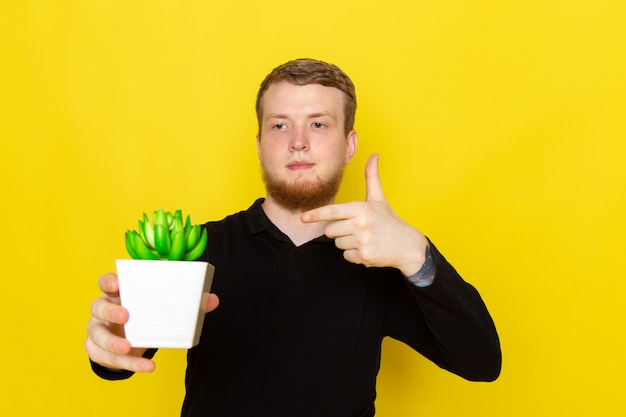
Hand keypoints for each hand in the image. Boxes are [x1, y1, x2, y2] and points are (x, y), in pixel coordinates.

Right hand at [85, 273, 218, 371]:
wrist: (127, 340)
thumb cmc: (143, 316)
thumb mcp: (159, 307)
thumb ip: (185, 302)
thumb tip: (212, 300)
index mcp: (117, 293)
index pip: (105, 282)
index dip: (109, 281)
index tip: (117, 284)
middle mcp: (102, 309)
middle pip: (97, 307)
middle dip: (110, 311)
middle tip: (125, 316)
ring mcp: (97, 330)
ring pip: (97, 335)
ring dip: (112, 342)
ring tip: (128, 347)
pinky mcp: (98, 351)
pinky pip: (108, 358)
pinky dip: (128, 364)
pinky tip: (146, 367)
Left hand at [301, 154, 428, 275]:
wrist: (408, 246)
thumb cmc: (389, 221)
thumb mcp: (379, 199)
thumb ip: (371, 177)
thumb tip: (374, 155)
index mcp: (361, 209)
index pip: (332, 212)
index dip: (315, 215)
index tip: (303, 218)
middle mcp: (360, 224)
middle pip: (330, 230)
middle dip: (339, 231)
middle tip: (357, 229)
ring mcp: (363, 241)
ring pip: (337, 244)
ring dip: (347, 243)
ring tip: (365, 239)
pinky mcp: (365, 256)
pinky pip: (346, 256)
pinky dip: (354, 255)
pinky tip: (367, 249)